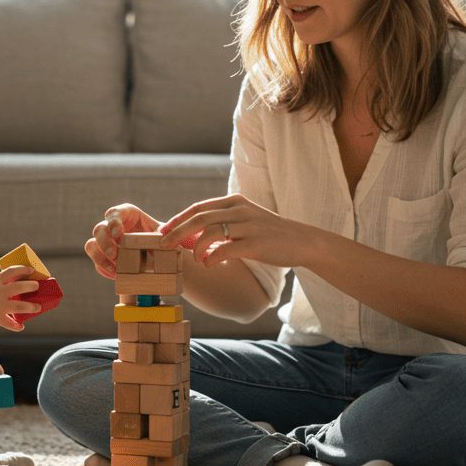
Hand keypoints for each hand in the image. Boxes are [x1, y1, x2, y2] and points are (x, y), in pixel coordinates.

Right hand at [0, 265, 40, 330]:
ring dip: (31, 307)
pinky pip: (10, 323)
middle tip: (37, 287)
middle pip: (20, 286)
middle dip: (32, 286)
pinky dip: (16, 326)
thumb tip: (9, 290)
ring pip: (20, 306)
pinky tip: (21, 327)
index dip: (23, 269)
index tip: (31, 270)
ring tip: (37, 307)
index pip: (12, 271)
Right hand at [84, 203, 163, 278]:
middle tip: (115, 255)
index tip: (119, 236)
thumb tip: (163, 236)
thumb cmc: (162, 239)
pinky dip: (105, 269)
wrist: (160, 256)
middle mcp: (112, 226)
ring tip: (115, 269)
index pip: (114, 213)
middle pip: (99, 229)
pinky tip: (116, 275)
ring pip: (91, 245)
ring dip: (100, 257)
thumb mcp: (164, 234)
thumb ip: (163, 233)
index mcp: (126, 214)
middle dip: (104, 243)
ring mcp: (106, 242)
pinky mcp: (104, 256)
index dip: (113, 223)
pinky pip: (97, 262)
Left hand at [158, 193, 307, 267]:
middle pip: (199, 218)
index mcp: (235, 201)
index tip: (163, 230)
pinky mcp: (256, 243)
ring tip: (195, 258)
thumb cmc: (269, 233)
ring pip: (210, 232)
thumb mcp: (246, 219)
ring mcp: (248, 226)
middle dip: (177, 232)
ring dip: (196, 247)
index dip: (178, 219)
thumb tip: (195, 231)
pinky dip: (212, 257)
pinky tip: (209, 264)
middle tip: (163, 244)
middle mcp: (240, 210)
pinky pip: (225, 249)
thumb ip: (224, 221)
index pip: (199, 207)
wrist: (302, 241)